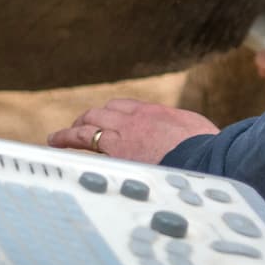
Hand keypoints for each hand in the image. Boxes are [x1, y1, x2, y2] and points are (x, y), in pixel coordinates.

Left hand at [47, 98, 219, 163]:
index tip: (109, 120)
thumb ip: (183, 134)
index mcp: (156, 113)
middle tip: (81, 126)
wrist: (206, 157)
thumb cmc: (208, 150)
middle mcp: (138, 117)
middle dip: (92, 117)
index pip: (127, 108)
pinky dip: (68, 138)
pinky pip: (84, 138)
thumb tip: (190, 141)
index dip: (114, 114)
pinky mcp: (116, 148)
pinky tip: (56, 142)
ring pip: (91, 121)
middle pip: (106, 111)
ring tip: (61, 136)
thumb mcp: (196, 133)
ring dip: (76, 127)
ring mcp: (125, 130)